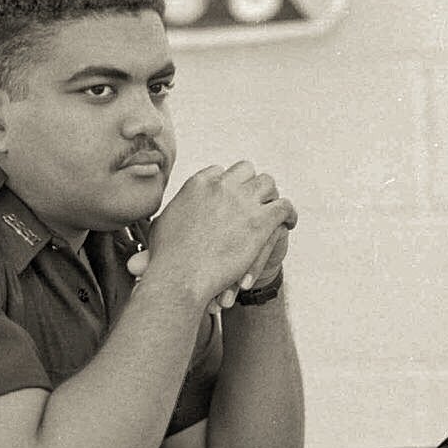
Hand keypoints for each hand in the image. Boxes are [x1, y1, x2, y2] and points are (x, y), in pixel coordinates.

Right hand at [131, 161, 294, 308]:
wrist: (181, 275)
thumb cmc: (166, 259)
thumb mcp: (161, 229)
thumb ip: (167, 219)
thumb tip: (158, 224)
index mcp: (198, 184)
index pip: (220, 171)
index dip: (228, 185)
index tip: (232, 196)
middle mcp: (221, 186)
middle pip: (246, 171)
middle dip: (251, 185)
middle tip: (257, 199)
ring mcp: (242, 201)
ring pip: (268, 184)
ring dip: (271, 197)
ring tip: (275, 210)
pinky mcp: (259, 220)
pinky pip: (283, 206)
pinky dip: (289, 213)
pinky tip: (289, 222)